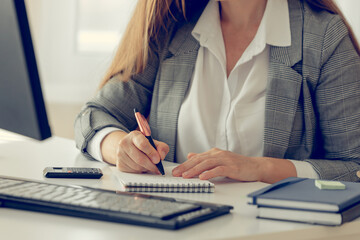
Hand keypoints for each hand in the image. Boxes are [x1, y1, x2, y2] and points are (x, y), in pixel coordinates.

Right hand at [101, 130, 168, 173]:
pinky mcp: (119, 164)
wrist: (128, 147)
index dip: (151, 153)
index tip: (158, 160)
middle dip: (151, 165)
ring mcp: (120, 154)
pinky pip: (133, 171)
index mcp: (134, 135)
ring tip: (149, 166)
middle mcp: (124, 143)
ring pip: (137, 167)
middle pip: (140, 158)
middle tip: (157, 168)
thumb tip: (161, 156)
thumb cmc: (143, 145)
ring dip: (146, 169)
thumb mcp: (153, 142)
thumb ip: (161, 147)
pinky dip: (140, 171)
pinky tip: (142, 167)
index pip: (142, 144)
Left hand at [172, 148, 296, 182]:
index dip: (184, 164)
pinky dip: (210, 173)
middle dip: (186, 167)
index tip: (175, 170)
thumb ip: (205, 157)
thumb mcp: (219, 159)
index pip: (196, 158)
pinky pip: (218, 169)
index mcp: (214, 152)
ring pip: (206, 164)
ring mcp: (225, 160)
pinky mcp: (232, 167)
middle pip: (199, 160)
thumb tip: (190, 154)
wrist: (255, 166)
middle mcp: (218, 154)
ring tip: (185, 175)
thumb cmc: (237, 165)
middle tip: (176, 173)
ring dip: (195, 170)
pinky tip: (202, 177)